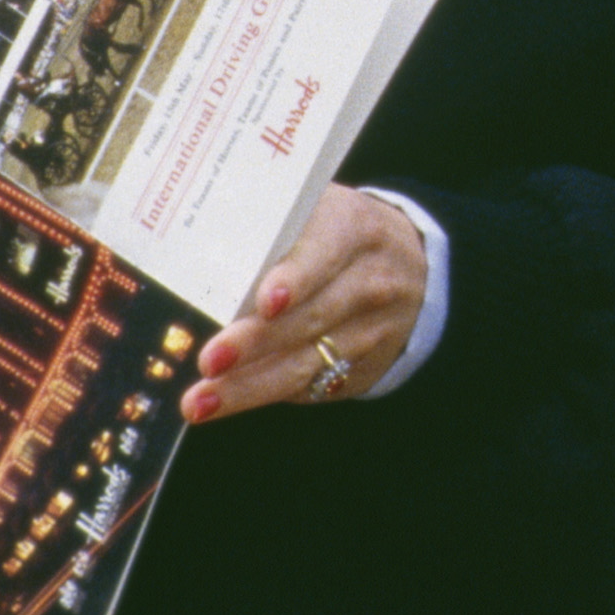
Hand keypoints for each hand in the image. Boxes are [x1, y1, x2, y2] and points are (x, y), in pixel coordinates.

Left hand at [189, 186, 425, 423]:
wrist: (416, 269)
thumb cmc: (338, 235)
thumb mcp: (320, 213)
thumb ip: (272, 228)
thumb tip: (198, 246)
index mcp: (353, 228)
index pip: (324, 253)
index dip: (296, 278)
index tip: (266, 301)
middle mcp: (369, 281)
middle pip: (310, 317)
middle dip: (256, 342)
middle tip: (210, 360)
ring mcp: (370, 329)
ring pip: (305, 362)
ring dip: (248, 386)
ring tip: (200, 401)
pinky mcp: (362, 367)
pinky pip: (308, 386)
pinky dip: (262, 392)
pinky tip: (226, 401)